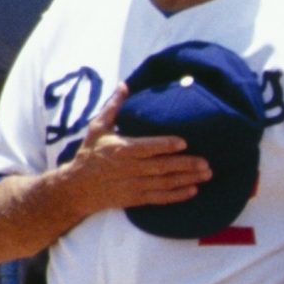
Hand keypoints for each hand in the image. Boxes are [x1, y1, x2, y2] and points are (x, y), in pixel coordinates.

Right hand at [57, 85, 209, 216]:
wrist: (76, 187)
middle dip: (185, 165)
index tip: (184, 142)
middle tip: (206, 162)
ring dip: (186, 179)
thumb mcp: (97, 128)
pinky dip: (176, 196)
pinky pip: (159, 198)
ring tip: (206, 174)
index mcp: (120, 149)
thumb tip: (124, 85)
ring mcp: (133, 185)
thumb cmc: (90, 153)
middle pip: (160, 167)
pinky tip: (193, 191)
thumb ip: (113, 108)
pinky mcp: (135, 198)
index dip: (165, 145)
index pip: (146, 147)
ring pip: (164, 183)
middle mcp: (128, 168)